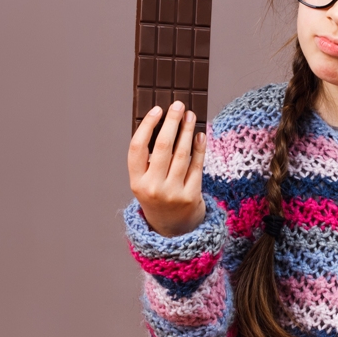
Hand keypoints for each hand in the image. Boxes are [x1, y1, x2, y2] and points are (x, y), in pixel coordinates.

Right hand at [128, 101, 206, 236]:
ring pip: (182, 154)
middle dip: (171, 122)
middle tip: (178, 105)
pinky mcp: (191, 196)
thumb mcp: (146, 183)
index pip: (137, 148)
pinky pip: (197, 166)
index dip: (147, 126)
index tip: (156, 109)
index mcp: (136, 182)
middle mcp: (152, 188)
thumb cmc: (159, 198)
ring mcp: (172, 193)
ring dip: (187, 131)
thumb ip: (150, 160)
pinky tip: (201, 135)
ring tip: (191, 116)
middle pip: (162, 147)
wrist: (173, 231)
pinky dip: (200, 148)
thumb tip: (165, 124)